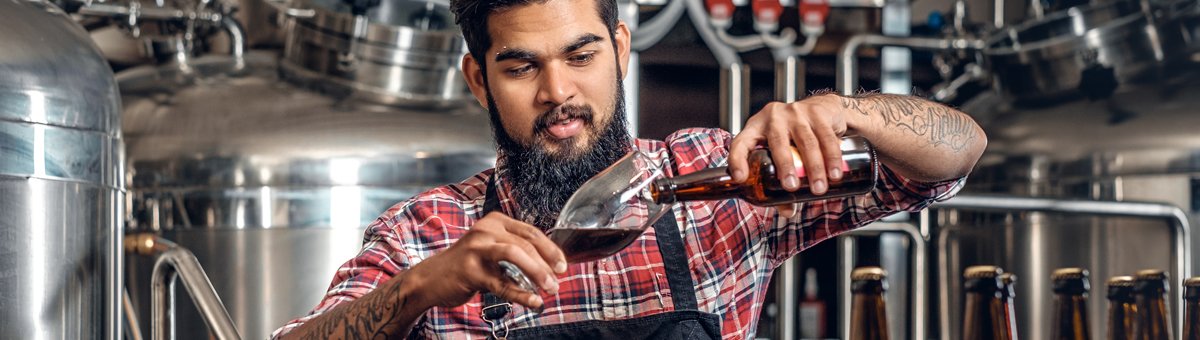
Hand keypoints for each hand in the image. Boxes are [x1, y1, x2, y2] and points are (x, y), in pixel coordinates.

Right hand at [405, 212, 566, 309]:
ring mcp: (476, 248)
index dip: (551, 249)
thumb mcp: (491, 249)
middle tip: (558, 280)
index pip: (531, 231)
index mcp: (495, 221)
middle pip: (526, 242)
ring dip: (537, 272)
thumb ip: (516, 251)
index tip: (562, 265)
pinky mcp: (470, 270)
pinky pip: (501, 283)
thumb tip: (549, 265)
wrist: (432, 278)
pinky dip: (520, 294)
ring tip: (550, 288)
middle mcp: (486, 230)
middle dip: (547, 263)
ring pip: (514, 255)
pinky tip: (533, 301)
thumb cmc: (467, 264)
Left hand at [727, 94, 851, 215]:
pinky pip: (826, 136)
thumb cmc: (793, 136)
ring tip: (819, 188)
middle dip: (786, 166)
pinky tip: (835, 172)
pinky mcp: (818, 112)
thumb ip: (780, 183)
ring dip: (814, 167)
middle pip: (778, 143)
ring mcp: (796, 112)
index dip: (737, 160)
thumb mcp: (781, 154)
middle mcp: (773, 117)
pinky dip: (832, 156)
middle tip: (791, 187)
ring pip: (806, 141)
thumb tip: (787, 211)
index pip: (741, 143)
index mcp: (755, 128)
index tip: (741, 179)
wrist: (822, 109)